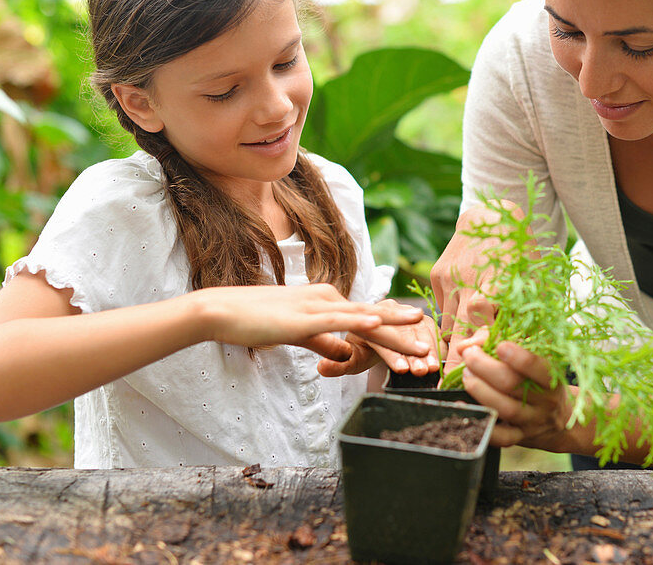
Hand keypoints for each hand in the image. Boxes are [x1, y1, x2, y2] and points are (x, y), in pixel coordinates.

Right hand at [196, 283, 423, 360]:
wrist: (221, 311)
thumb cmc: (254, 323)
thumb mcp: (298, 335)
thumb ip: (324, 344)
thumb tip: (346, 355)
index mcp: (327, 301)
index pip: (367, 322)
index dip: (392, 339)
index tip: (415, 350)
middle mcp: (328, 298)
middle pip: (375, 320)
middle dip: (405, 337)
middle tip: (432, 350)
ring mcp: (318, 305)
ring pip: (365, 321)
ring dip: (396, 335)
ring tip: (422, 346)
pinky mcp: (304, 316)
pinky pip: (339, 319)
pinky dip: (361, 321)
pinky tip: (380, 325)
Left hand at [317, 301, 440, 376]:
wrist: (370, 330)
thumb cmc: (359, 347)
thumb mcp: (349, 358)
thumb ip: (338, 364)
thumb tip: (322, 368)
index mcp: (365, 314)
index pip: (378, 333)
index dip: (391, 353)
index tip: (401, 369)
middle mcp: (387, 307)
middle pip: (402, 330)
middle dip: (413, 352)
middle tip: (420, 370)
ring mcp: (406, 311)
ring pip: (419, 329)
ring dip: (427, 350)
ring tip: (430, 368)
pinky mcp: (420, 317)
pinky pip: (431, 330)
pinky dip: (436, 345)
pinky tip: (439, 360)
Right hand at [430, 202, 523, 369]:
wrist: (492, 216)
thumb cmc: (521, 253)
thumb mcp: (535, 279)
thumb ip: (530, 313)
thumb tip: (534, 349)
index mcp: (496, 281)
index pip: (481, 321)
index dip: (478, 349)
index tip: (477, 373)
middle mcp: (468, 280)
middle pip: (458, 332)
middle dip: (457, 364)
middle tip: (453, 390)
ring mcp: (448, 278)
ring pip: (447, 325)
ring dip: (456, 343)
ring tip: (465, 362)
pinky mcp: (437, 275)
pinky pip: (441, 310)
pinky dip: (451, 321)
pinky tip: (463, 320)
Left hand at [458, 329, 575, 451]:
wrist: (562, 421)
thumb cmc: (540, 382)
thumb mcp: (533, 360)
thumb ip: (500, 344)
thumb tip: (466, 345)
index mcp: (551, 379)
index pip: (540, 369)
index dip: (519, 357)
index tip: (500, 345)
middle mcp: (544, 402)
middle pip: (513, 385)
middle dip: (485, 367)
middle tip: (470, 355)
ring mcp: (531, 421)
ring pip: (505, 409)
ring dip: (480, 389)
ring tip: (466, 375)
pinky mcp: (519, 437)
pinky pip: (499, 436)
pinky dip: (479, 422)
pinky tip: (463, 407)